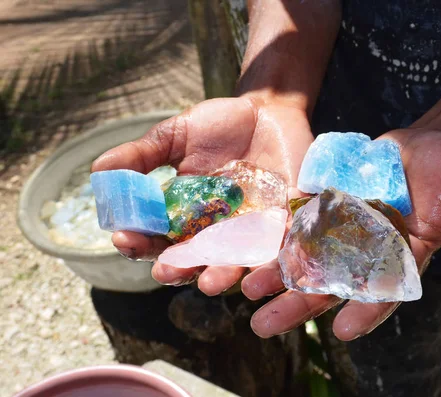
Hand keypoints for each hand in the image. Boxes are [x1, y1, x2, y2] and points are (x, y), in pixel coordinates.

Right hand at [92, 96, 313, 294]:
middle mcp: (219, 230)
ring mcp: (253, 229)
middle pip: (197, 260)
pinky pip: (281, 247)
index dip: (141, 242)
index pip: (160, 239)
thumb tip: (99, 169)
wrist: (268, 110)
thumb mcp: (177, 135)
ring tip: (209, 282)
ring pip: (237, 262)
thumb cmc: (220, 124)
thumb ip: (144, 154)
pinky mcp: (286, 221)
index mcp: (188, 216)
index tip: (124, 238)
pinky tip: (260, 274)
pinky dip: (272, 262)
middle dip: (180, 268)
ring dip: (224, 275)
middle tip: (165, 271)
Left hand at [245, 128, 440, 340]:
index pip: (387, 292)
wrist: (433, 140)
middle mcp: (371, 250)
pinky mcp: (331, 205)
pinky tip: (250, 249)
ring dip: (278, 275)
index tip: (343, 330)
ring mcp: (348, 228)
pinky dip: (278, 237)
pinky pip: (301, 223)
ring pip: (309, 258)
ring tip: (247, 292)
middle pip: (333, 284)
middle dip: (300, 305)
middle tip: (264, 326)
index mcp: (407, 257)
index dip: (367, 311)